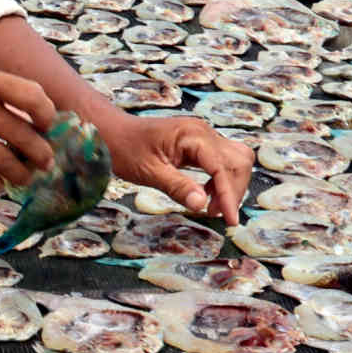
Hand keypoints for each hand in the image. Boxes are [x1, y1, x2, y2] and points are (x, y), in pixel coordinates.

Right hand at [0, 65, 56, 193]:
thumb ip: (4, 94)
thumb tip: (42, 122)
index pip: (32, 97)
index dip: (47, 115)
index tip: (46, 126)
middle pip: (23, 136)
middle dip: (41, 154)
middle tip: (46, 162)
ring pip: (5, 162)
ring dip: (22, 174)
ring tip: (26, 177)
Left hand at [108, 114, 251, 223]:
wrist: (113, 132)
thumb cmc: (125, 149)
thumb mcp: (149, 172)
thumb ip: (177, 187)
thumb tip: (201, 205)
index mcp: (192, 136)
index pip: (223, 167)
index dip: (229, 195)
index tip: (230, 221)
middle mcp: (203, 132)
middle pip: (238, 162)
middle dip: (233, 191)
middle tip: (216, 215)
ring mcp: (204, 135)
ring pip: (235, 160)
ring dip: (230, 185)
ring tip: (211, 207)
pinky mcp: (201, 142)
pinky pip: (223, 160)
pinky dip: (222, 179)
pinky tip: (206, 194)